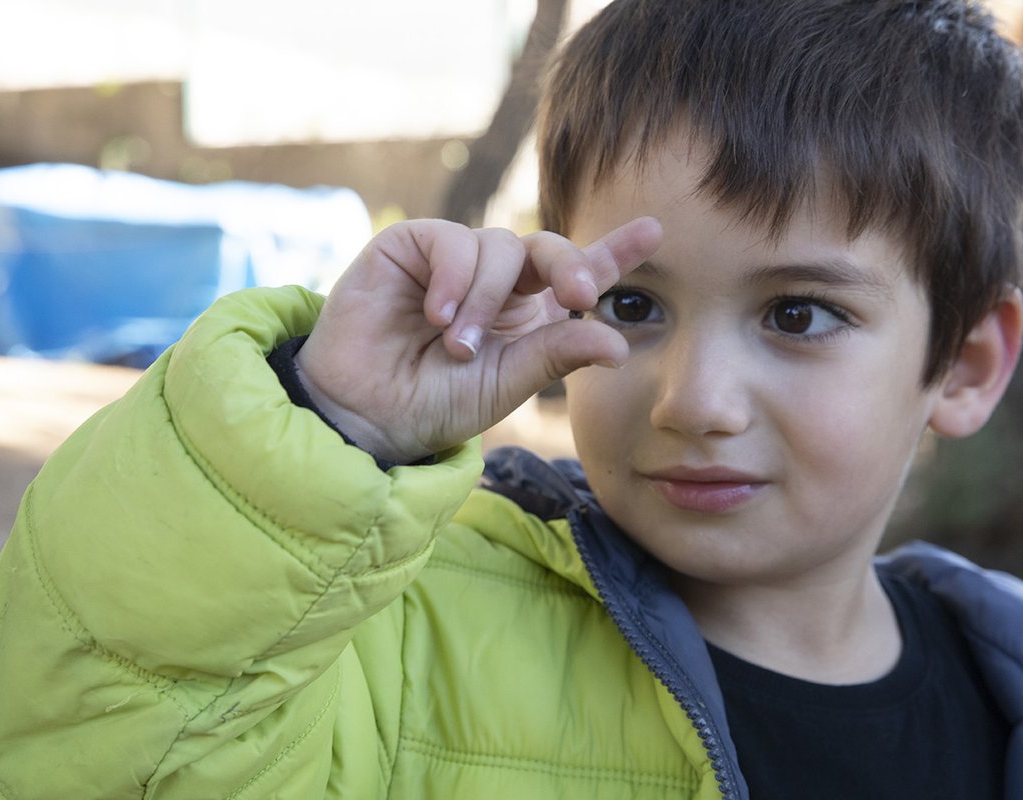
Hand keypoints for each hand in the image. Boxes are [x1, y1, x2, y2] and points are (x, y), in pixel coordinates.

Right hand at [294, 217, 662, 463]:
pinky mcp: (411, 247)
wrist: (366, 414)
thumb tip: (617, 341)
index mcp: (529, 314)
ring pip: (499, 246)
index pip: (579, 275)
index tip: (656, 229)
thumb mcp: (505, 384)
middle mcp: (497, 280)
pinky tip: (437, 316)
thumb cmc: (435, 403)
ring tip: (459, 346)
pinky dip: (454, 279)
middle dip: (569, 264)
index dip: (615, 251)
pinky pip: (451, 240)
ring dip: (486, 298)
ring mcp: (453, 261)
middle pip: (548, 248)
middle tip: (578, 294)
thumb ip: (555, 354)